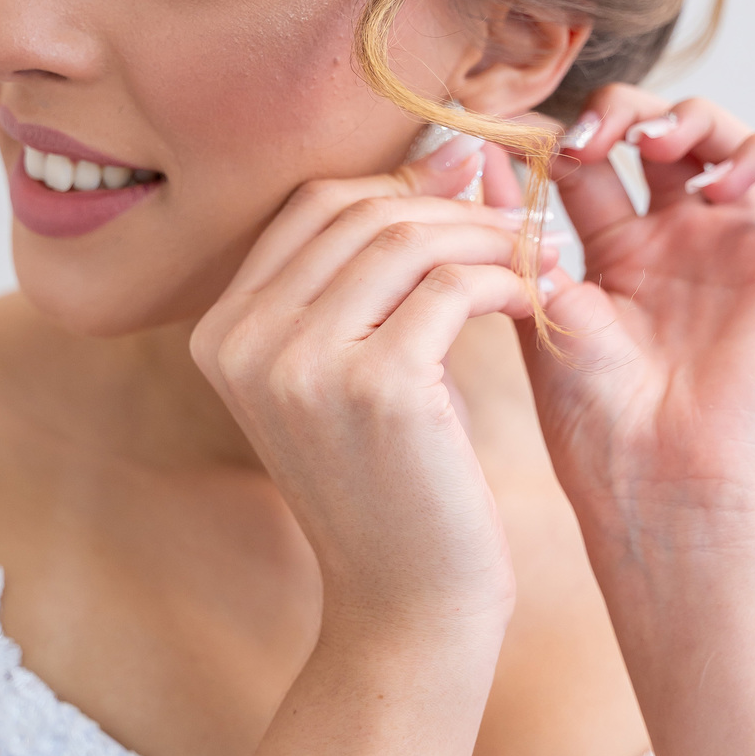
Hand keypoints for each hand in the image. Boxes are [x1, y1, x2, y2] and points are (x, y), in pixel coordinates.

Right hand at [191, 134, 561, 642]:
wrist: (405, 607)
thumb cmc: (392, 483)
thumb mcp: (352, 369)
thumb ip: (369, 273)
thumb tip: (447, 148)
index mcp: (220, 331)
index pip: (312, 207)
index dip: (399, 184)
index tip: (469, 182)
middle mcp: (242, 341)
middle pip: (358, 213)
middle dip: (449, 204)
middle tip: (516, 223)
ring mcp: (299, 362)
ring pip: (408, 240)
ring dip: (485, 238)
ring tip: (533, 259)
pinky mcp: (375, 385)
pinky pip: (453, 288)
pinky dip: (505, 281)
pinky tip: (534, 300)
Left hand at [515, 85, 754, 575]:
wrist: (656, 486)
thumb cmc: (593, 424)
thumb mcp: (540, 309)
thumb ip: (516, 232)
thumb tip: (478, 157)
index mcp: (616, 257)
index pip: (591, 161)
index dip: (559, 134)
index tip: (518, 136)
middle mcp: (679, 245)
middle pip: (660, 133)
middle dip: (623, 111)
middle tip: (585, 138)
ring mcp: (736, 250)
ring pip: (731, 137)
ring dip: (690, 116)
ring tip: (651, 145)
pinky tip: (714, 183)